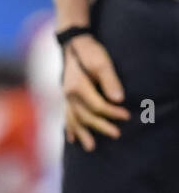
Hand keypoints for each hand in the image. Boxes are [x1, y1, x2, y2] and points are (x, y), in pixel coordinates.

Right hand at [62, 32, 128, 150]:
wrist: (74, 45)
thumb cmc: (90, 52)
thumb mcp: (102, 62)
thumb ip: (110, 80)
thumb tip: (118, 99)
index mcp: (77, 86)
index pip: (97, 105)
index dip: (112, 112)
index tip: (126, 116)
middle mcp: (69, 94)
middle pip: (86, 115)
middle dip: (101, 126)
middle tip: (116, 135)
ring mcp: (66, 97)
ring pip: (74, 119)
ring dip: (82, 133)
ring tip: (91, 148)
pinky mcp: (67, 97)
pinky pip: (66, 115)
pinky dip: (69, 127)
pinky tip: (71, 139)